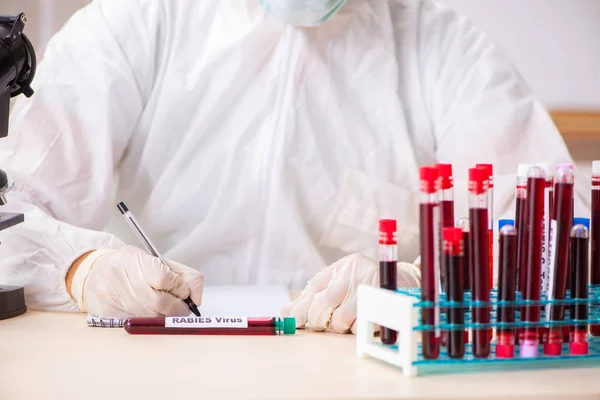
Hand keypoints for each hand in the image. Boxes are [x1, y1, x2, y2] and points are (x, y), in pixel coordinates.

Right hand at [68, 245, 203, 317]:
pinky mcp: (106, 313)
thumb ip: (178, 274)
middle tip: (184, 308)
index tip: (184, 291)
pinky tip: (151, 314)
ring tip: (170, 311)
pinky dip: (150, 321)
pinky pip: (137, 323)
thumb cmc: (129, 266)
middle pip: (159, 302)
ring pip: (149, 316)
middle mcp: (119, 277)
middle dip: (178, 308)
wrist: (91, 272)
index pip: (164, 278)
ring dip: (166, 317)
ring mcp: (111, 296)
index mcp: (133, 259)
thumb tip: (196, 295)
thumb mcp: (152, 259)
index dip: (179, 288)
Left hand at [281, 254, 420, 333]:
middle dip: (319, 321)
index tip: (294, 324)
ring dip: (342, 327)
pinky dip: (360, 329)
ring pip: (341, 319)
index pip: (312, 289)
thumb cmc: (366, 286)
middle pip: (322, 305)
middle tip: (326, 324)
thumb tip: (284, 313)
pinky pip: (362, 326)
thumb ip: (312, 297)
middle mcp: (353, 272)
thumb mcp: (340, 284)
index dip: (300, 310)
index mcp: (340, 268)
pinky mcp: (384, 300)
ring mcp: (369, 285)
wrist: (407, 283)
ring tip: (349, 320)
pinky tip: (365, 320)